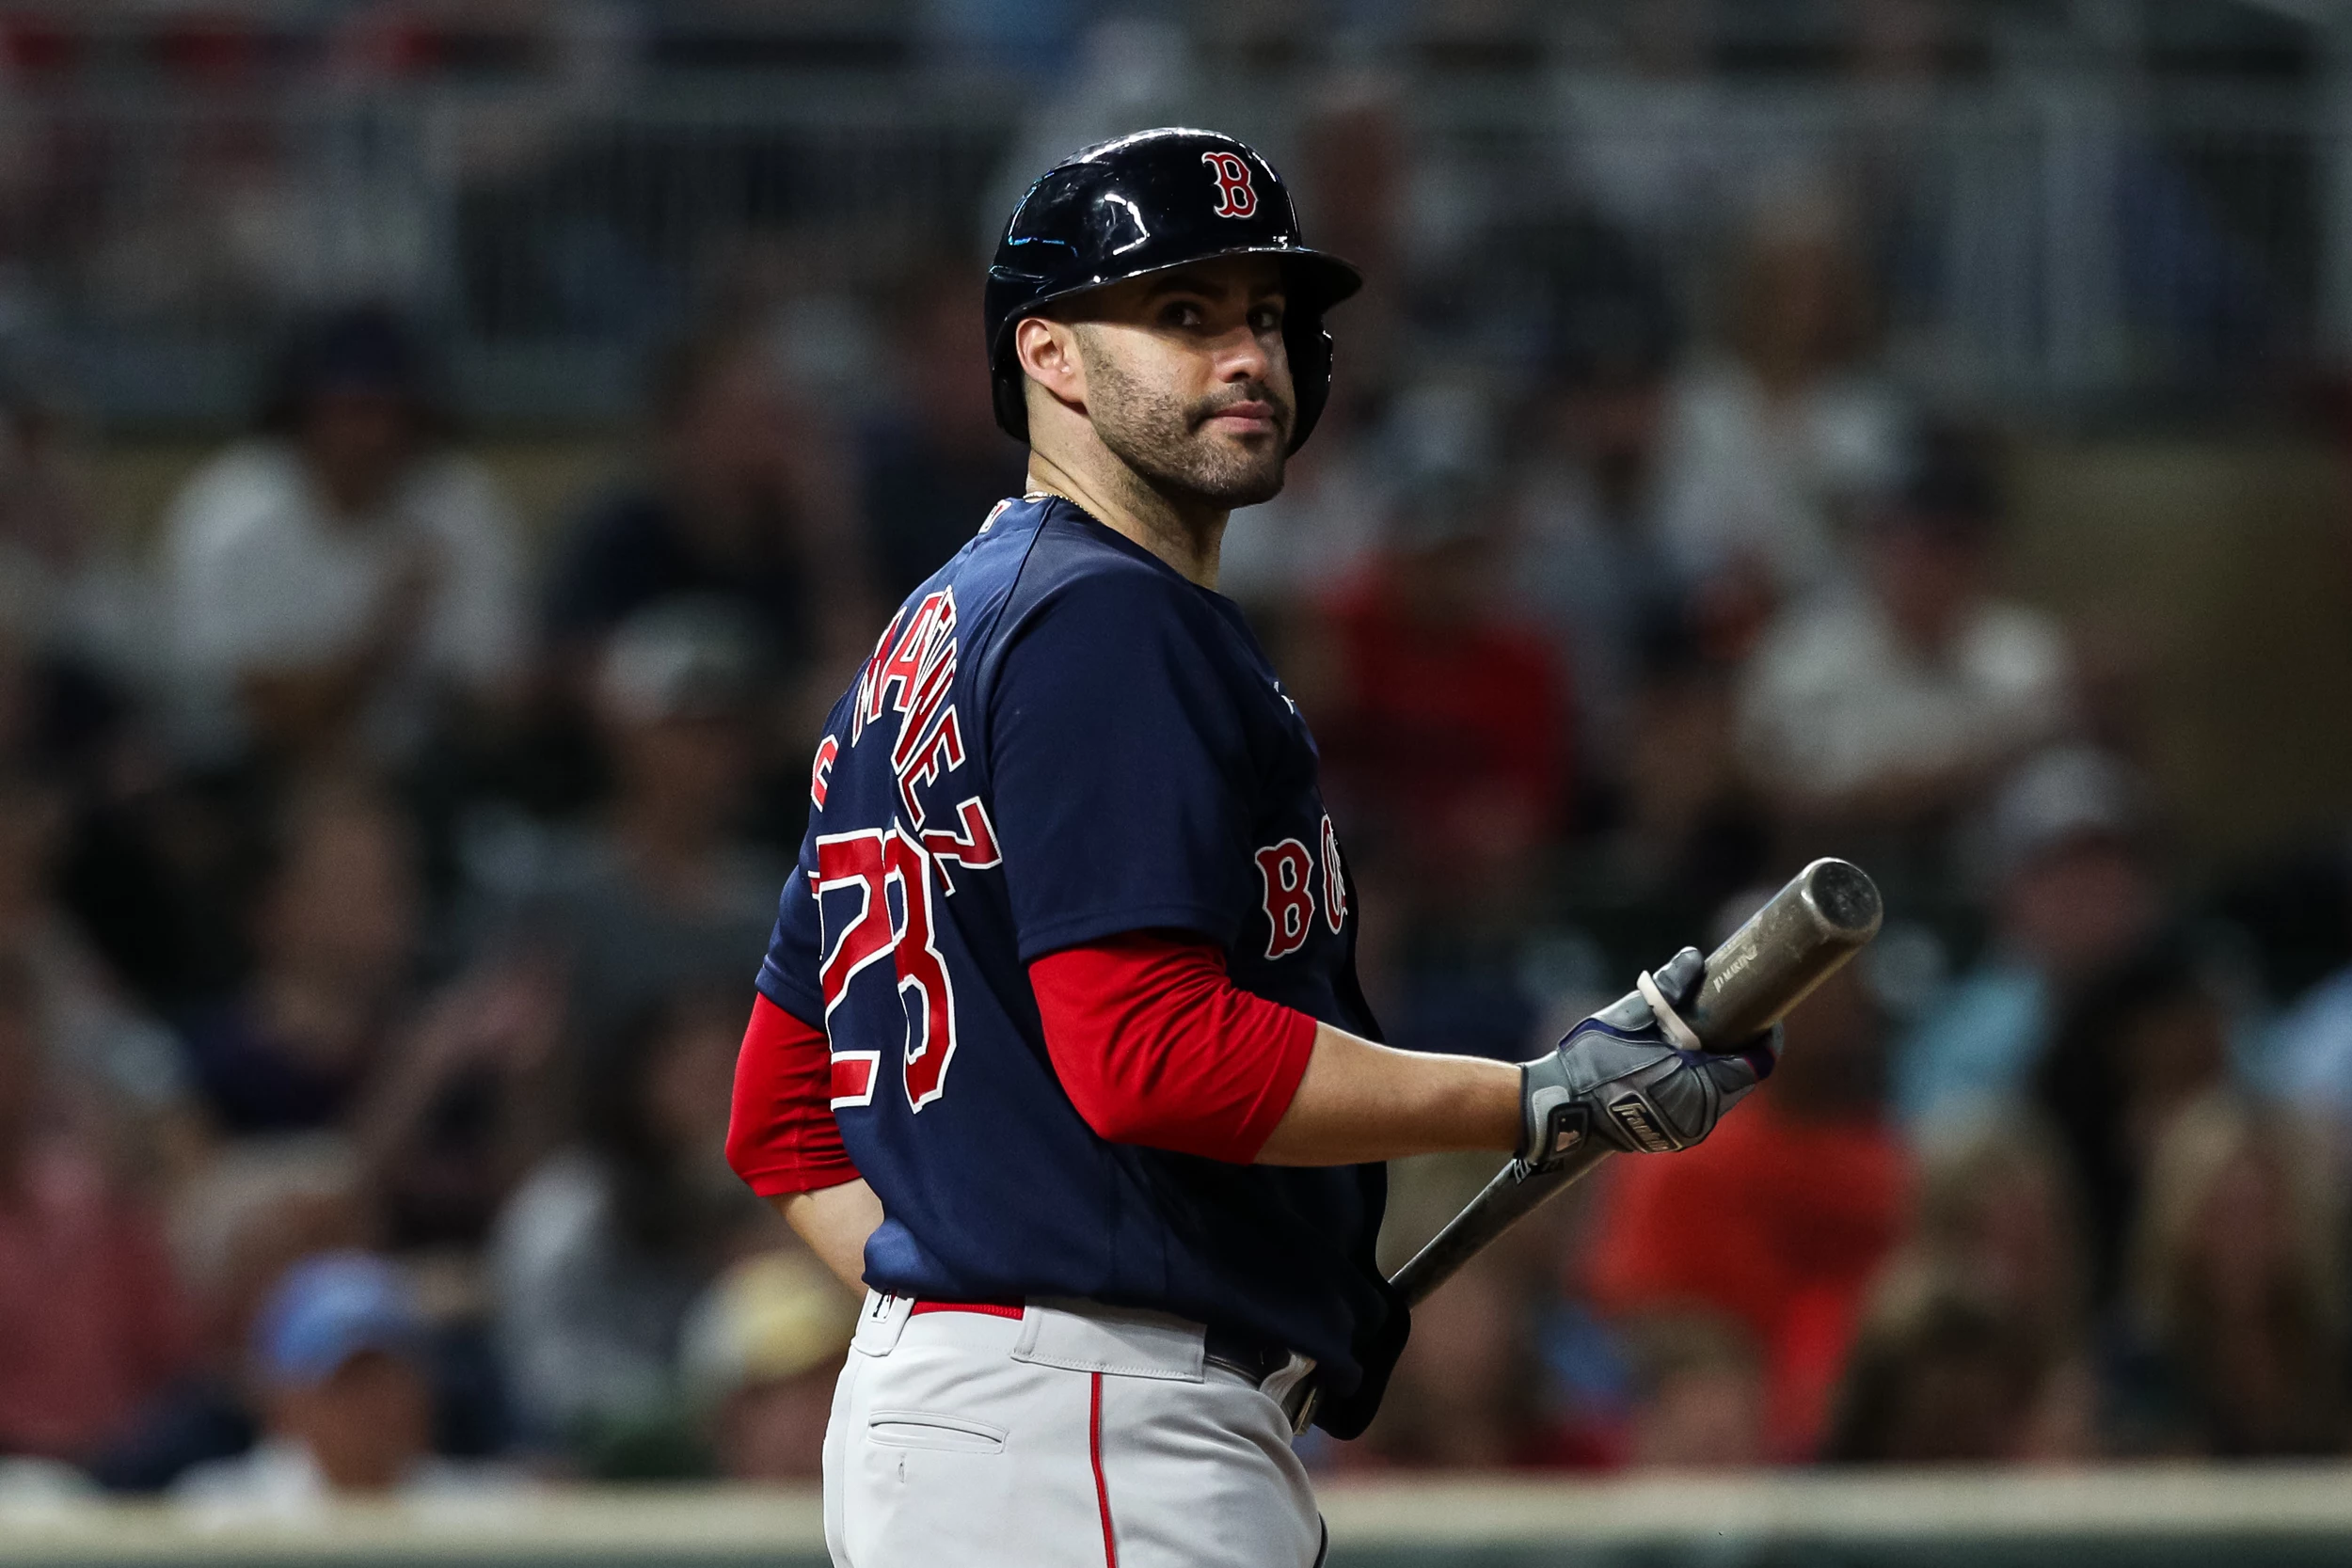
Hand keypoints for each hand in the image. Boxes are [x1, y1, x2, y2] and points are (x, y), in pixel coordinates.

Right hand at [1516, 947, 1780, 1168]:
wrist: (1556, 1106)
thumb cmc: (1592, 1062)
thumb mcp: (1629, 1017)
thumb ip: (1668, 988)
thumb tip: (1694, 958)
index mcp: (1699, 1089)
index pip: (1755, 1063)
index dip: (1764, 1036)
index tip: (1762, 1010)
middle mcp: (1699, 1118)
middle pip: (1739, 1078)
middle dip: (1737, 1048)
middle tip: (1725, 1014)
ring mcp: (1685, 1132)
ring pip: (1719, 1093)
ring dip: (1715, 1066)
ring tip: (1699, 1036)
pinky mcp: (1669, 1137)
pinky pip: (1698, 1105)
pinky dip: (1696, 1082)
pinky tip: (1678, 1061)